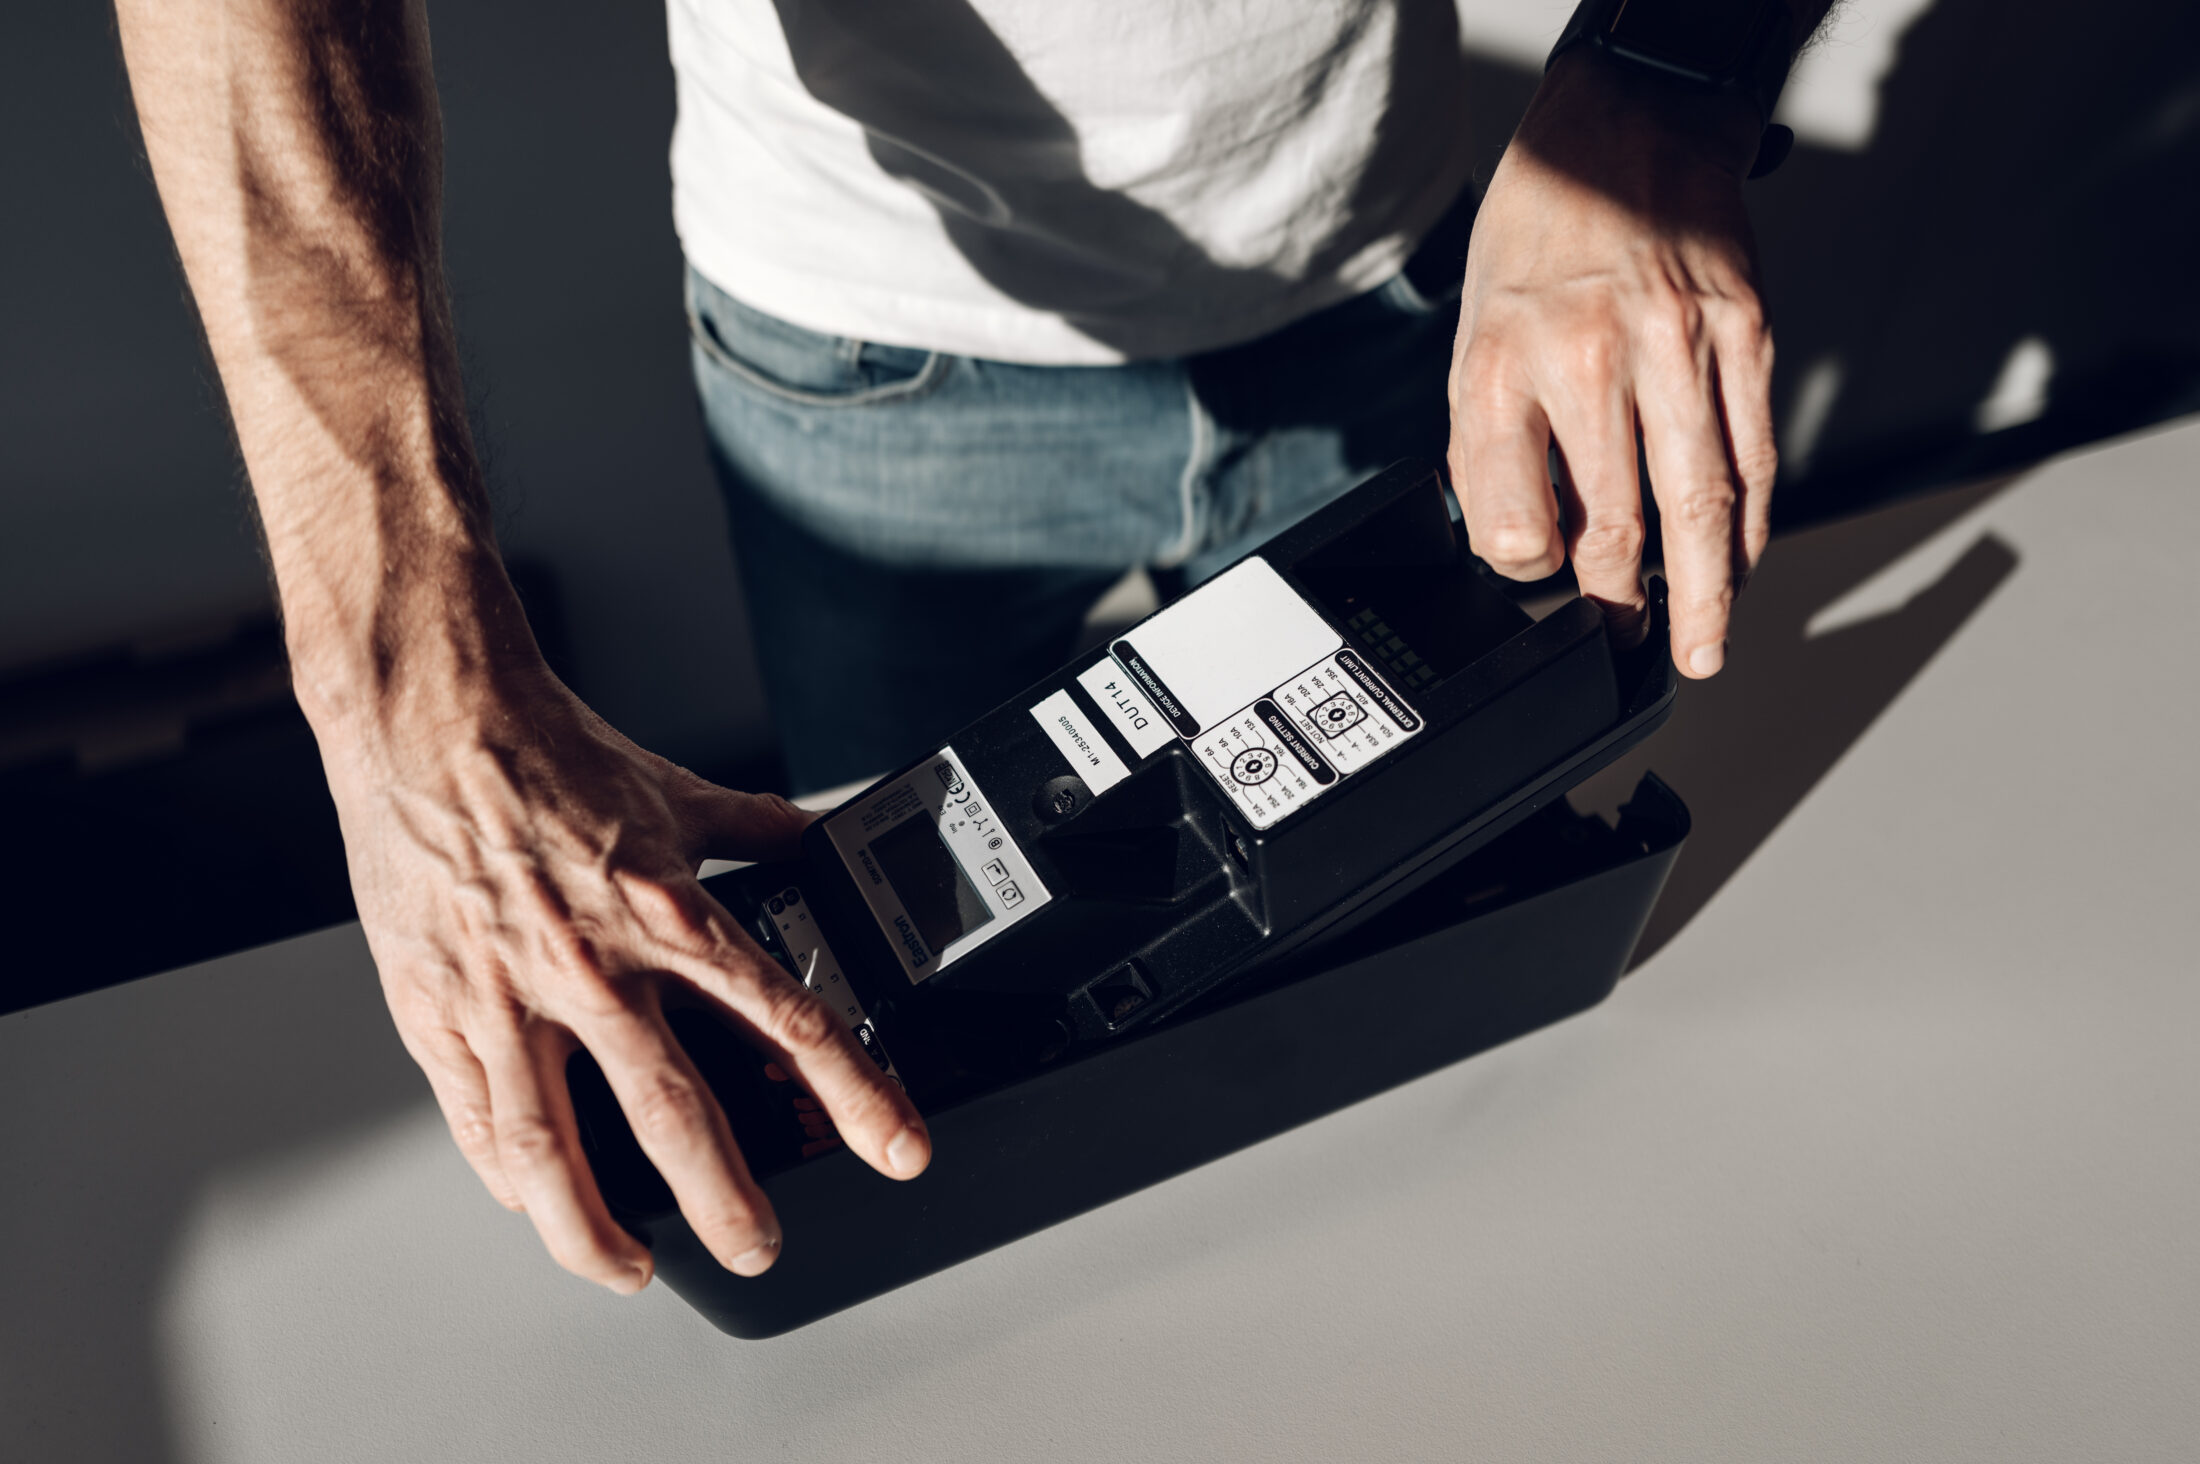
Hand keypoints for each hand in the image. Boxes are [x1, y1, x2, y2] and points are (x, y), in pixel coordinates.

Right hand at [321, 664, 930, 1291]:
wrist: (429, 719)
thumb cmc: (543, 752)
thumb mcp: (676, 791)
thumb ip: (758, 829)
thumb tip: (818, 837)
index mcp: (668, 915)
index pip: (787, 1021)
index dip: (853, 1093)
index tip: (894, 1147)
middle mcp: (593, 968)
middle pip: (674, 1112)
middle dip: (727, 1199)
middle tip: (758, 1247)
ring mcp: (507, 996)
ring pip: (553, 1147)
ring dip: (595, 1227)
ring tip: (631, 1268)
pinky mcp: (434, 1006)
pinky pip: (474, 1113)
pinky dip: (505, 1173)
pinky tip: (531, 1204)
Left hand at [1449, 51, 1778, 675]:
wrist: (1628, 124)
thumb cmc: (1542, 232)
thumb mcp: (1475, 333)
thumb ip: (1490, 437)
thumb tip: (1517, 535)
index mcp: (1505, 364)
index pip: (1513, 516)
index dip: (1525, 567)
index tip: (1540, 578)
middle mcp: (1588, 359)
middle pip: (1614, 525)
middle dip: (1621, 602)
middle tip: (1627, 639)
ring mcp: (1677, 348)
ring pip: (1701, 506)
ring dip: (1705, 593)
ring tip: (1700, 644)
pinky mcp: (1744, 336)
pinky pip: (1754, 456)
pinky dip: (1750, 526)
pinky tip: (1739, 565)